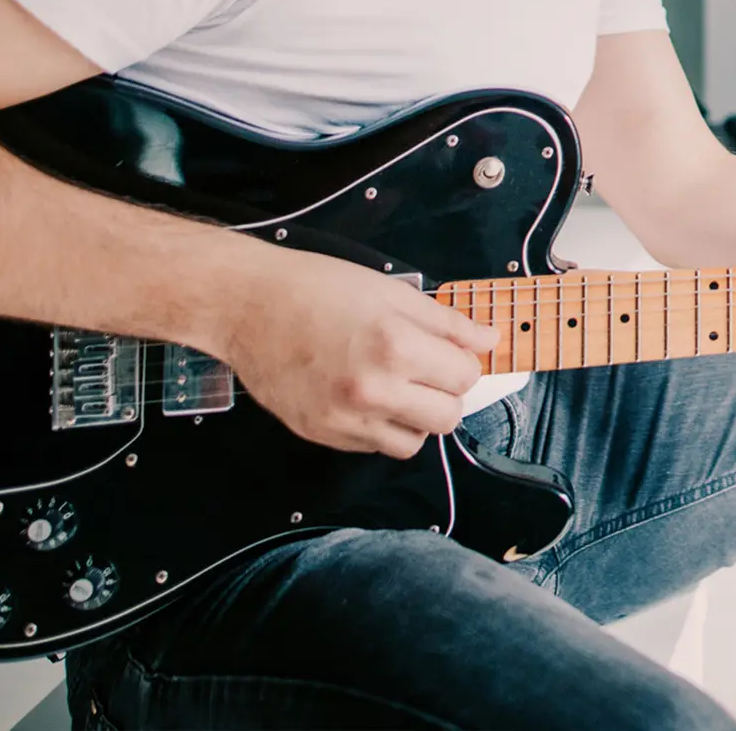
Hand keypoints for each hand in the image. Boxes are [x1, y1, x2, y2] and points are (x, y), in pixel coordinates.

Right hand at [218, 250, 497, 457]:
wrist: (245, 305)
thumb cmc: (315, 288)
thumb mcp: (390, 291)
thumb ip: (446, 323)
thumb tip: (490, 341)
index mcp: (395, 346)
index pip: (465, 376)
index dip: (463, 362)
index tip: (449, 353)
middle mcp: (373, 390)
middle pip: (447, 417)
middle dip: (445, 394)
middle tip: (425, 371)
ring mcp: (345, 418)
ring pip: (414, 443)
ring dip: (415, 418)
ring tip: (394, 387)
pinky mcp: (322, 434)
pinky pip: (374, 447)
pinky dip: (380, 427)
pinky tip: (364, 396)